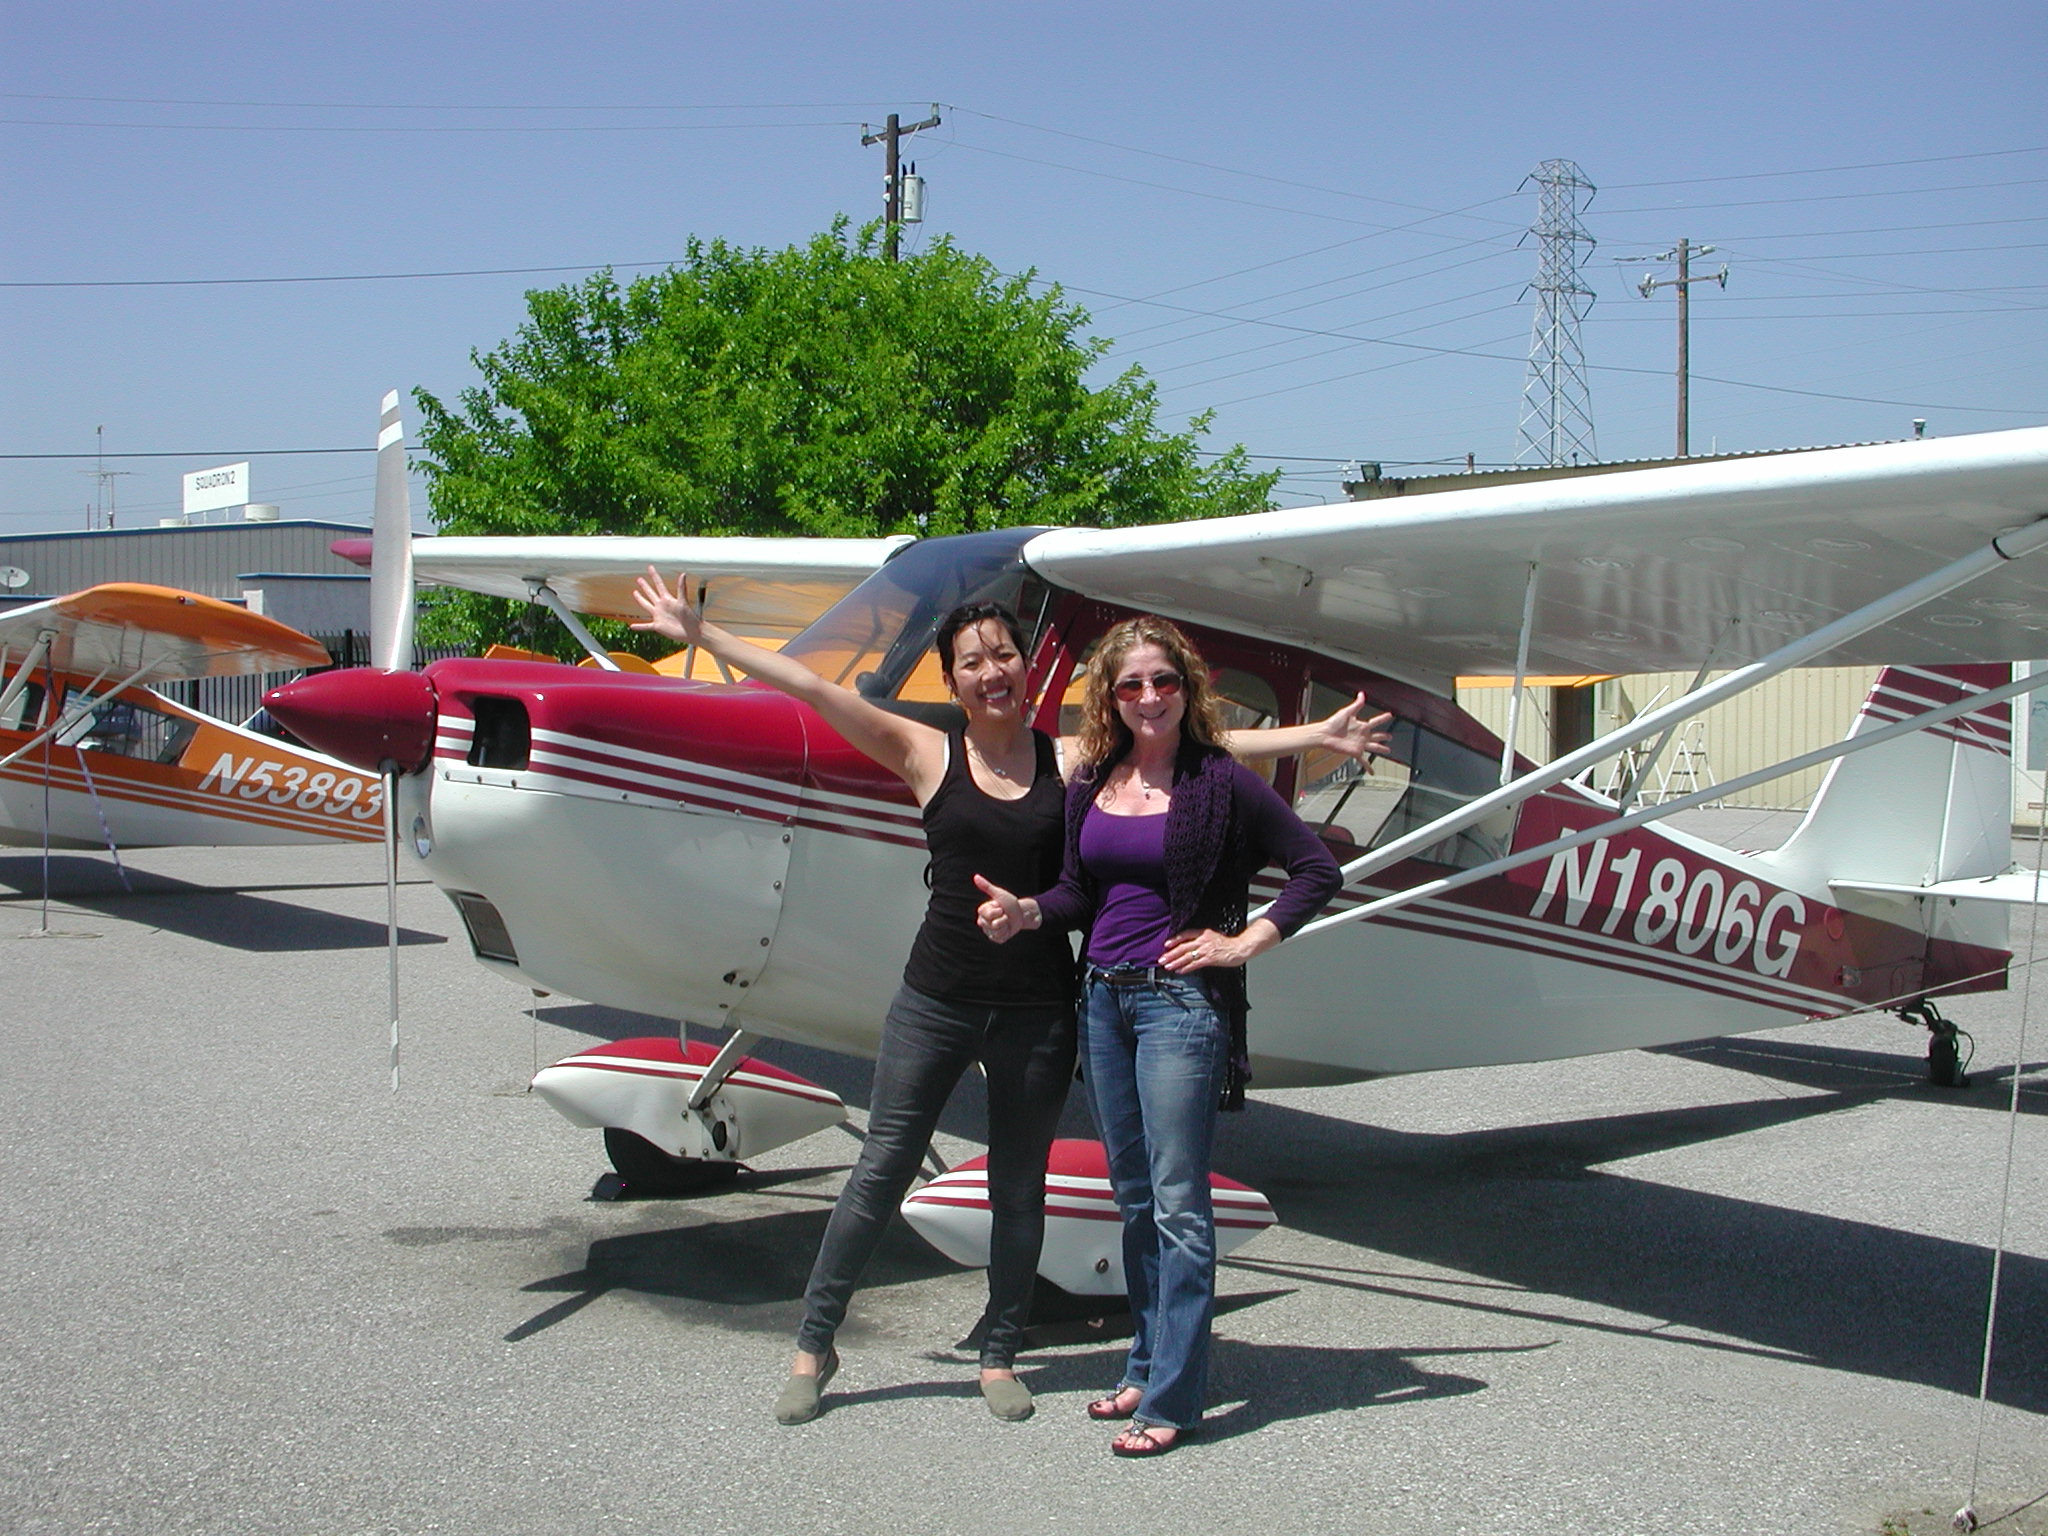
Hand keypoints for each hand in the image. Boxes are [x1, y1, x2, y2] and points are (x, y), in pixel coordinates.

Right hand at [629, 567, 702, 646]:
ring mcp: (659, 616)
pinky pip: (646, 626)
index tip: (650, 567)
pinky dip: (639, 626)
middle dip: (645, 586)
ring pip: (647, 606)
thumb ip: (682, 588)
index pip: (659, 584)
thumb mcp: (683, 602)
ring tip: (635, 593)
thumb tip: (683, 574)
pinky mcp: (658, 626)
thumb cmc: (691, 617)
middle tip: (639, 579)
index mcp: (667, 599)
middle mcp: (662, 606)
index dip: (654, 576)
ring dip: (640, 599)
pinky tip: (632, 626)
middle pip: (651, 593)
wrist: (693, 631)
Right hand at [973, 874, 1036, 942]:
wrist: (1021, 913)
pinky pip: (999, 937)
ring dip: (1005, 925)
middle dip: (1002, 918)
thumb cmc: (1009, 903)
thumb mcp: (998, 894)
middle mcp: (983, 922)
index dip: (997, 910)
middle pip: (992, 923)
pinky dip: (1006, 932)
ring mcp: (989, 931)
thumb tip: (975, 876)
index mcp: (982, 912)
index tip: (1000, 906)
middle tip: (1005, 914)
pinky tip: (1007, 928)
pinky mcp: (996, 938)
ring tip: (1006, 921)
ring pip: (996, 931)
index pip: (987, 914)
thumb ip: (986, 886)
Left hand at [1160, 921, 1276, 972]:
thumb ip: (1201, 940)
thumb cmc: (1227, 944)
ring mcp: (1206, 949)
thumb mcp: (1213, 937)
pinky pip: (1195, 964)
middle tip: (1161, 959)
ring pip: (1187, 956)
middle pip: (1183, 947)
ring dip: (1176, 962)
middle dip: (1171, 954)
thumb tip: (1189, 947)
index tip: (1166, 945)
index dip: (1175, 940)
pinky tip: (1180, 971)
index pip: (1185, 935)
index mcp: (1203, 933)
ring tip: (1167, 966)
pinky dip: (1186, 968)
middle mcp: (1203, 940)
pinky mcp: (1210, 959)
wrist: (1240, 948)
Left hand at [1316, 691, 1393, 768]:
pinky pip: (1364, 761)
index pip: (1376, 721)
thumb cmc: (1333, 723)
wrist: (1325, 734)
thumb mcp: (1346, 712)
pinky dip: (1368, 767)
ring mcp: (1360, 744)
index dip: (1383, 718)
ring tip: (1388, 750)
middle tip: (1390, 737)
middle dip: (1384, 736)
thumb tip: (1362, 694)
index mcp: (1361, 726)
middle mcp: (1362, 735)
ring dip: (1381, 749)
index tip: (1390, 715)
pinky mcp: (1356, 752)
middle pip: (1376, 735)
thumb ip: (1356, 705)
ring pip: (1374, 747)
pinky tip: (1372, 772)